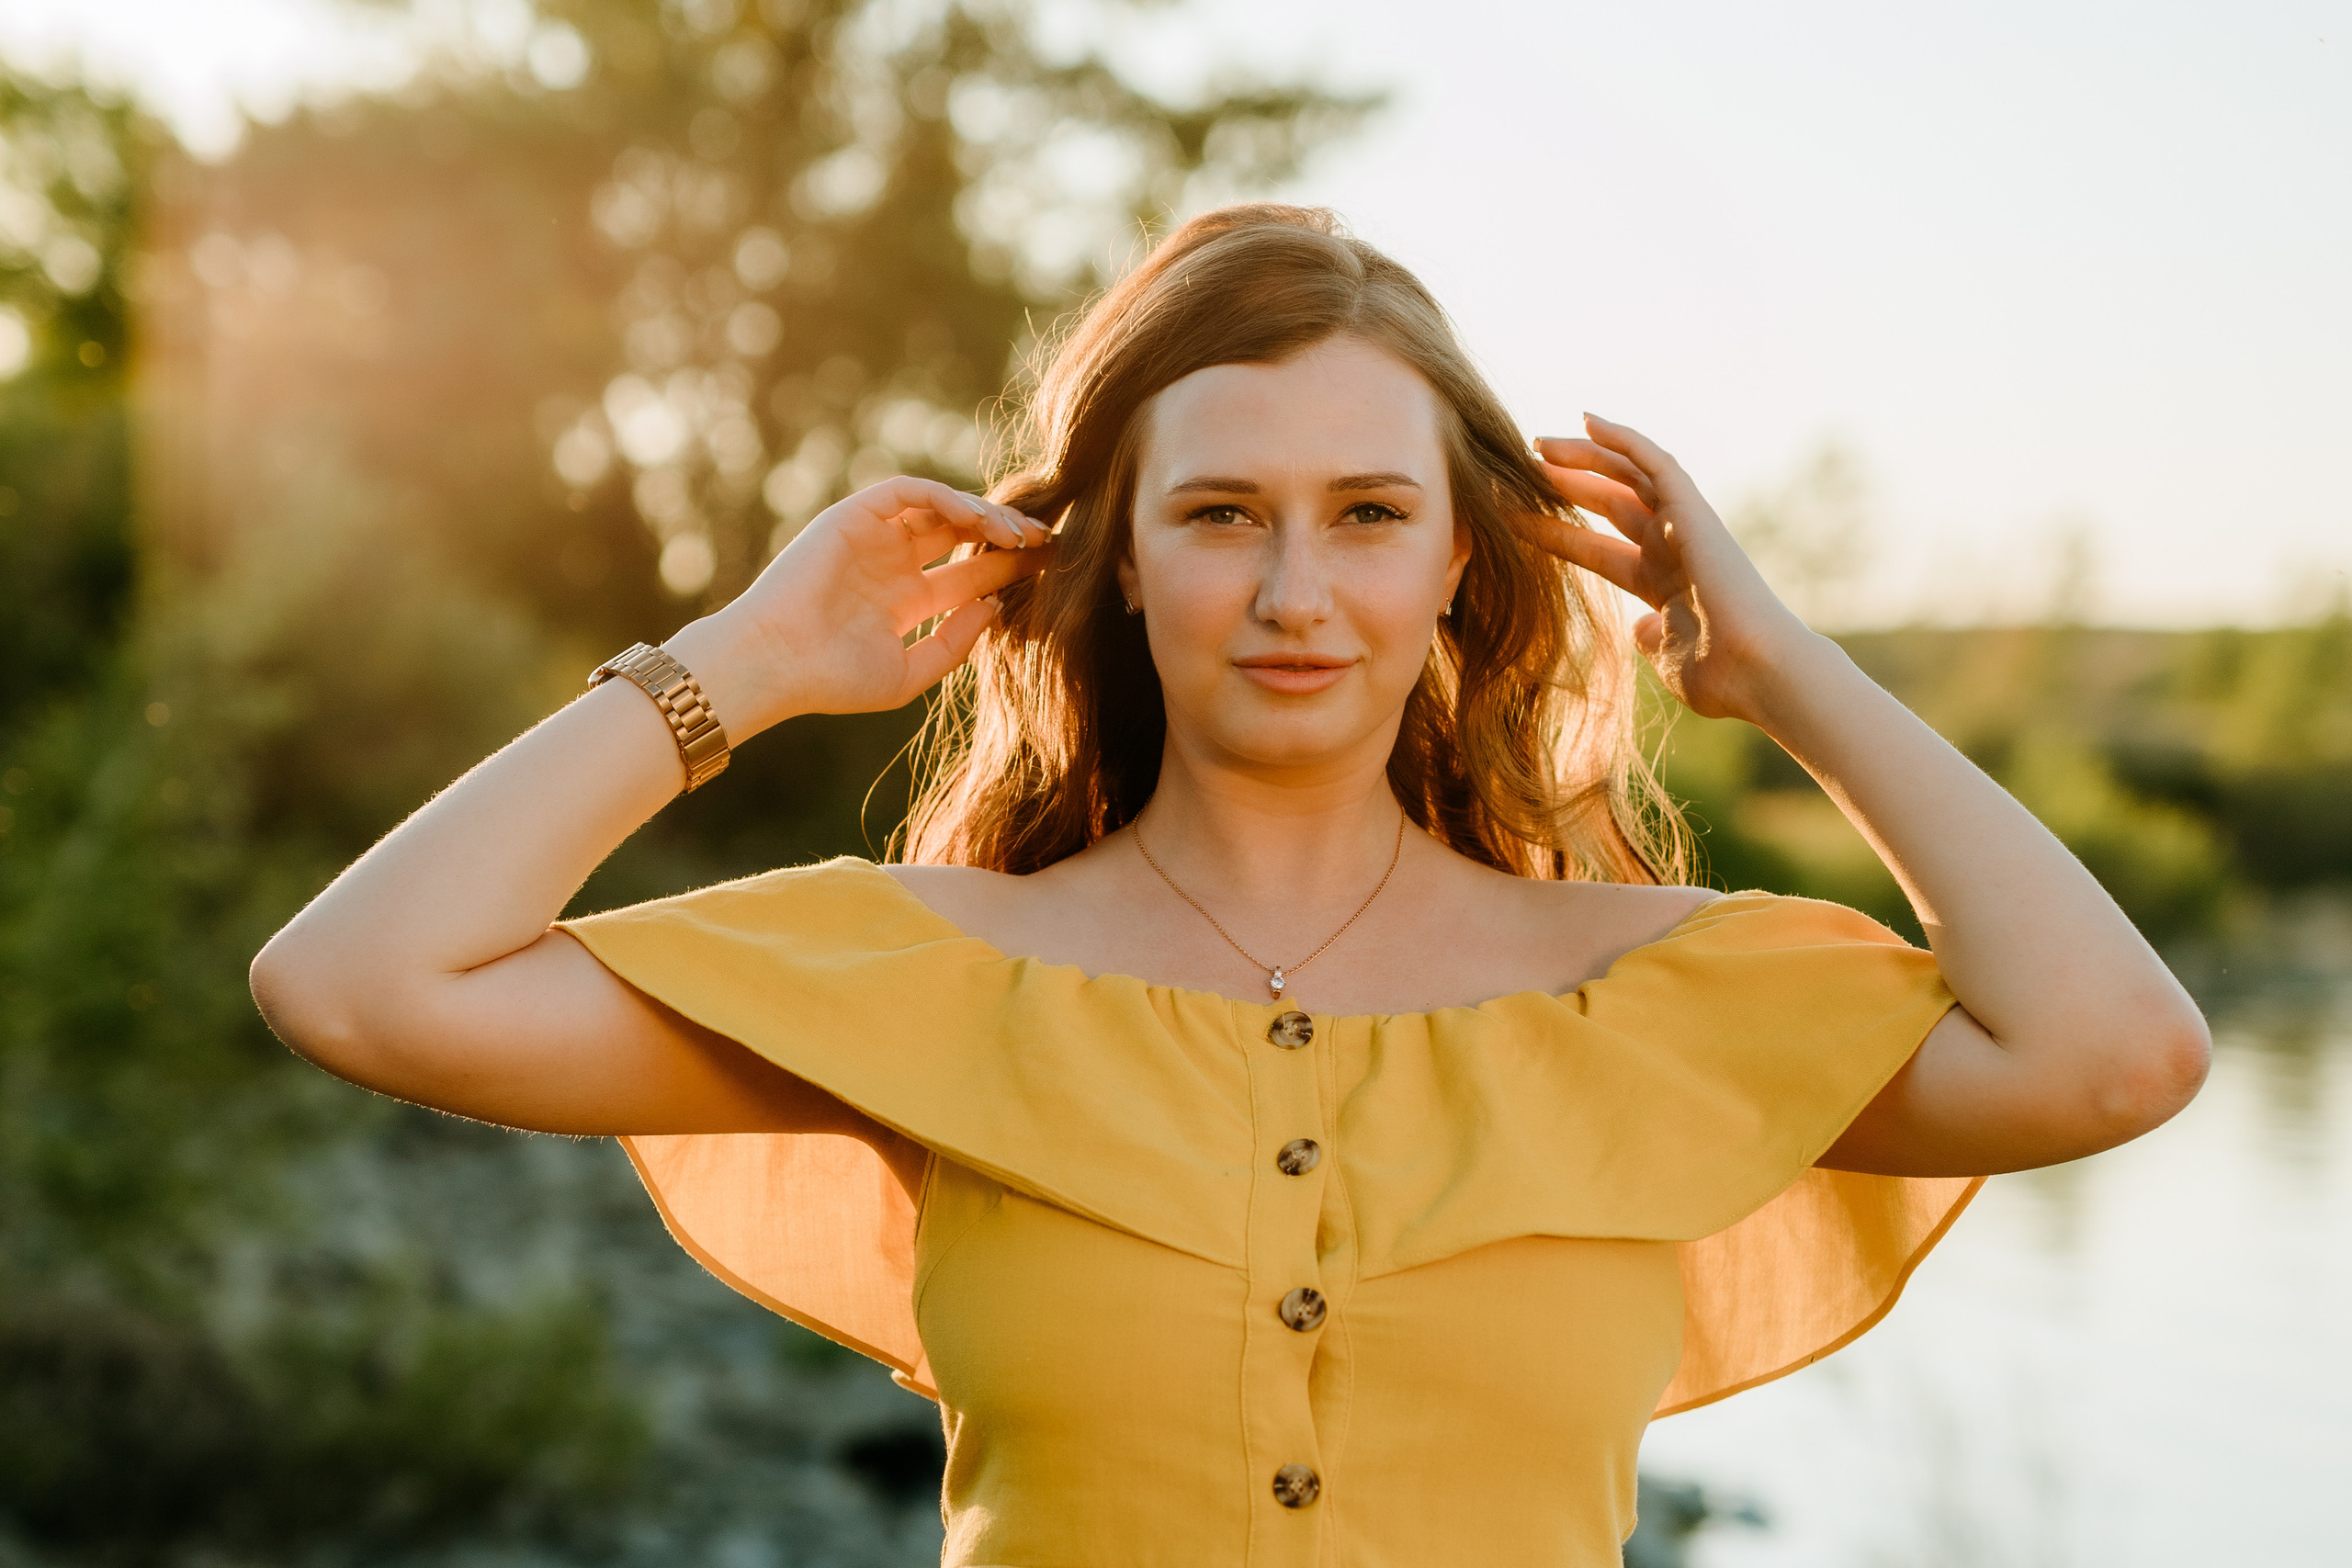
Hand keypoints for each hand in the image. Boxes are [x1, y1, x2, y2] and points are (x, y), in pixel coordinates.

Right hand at [671, 476, 1051, 735]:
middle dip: (1006, 535)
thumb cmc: (833, 679)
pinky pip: (909, 492)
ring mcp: (873, 538)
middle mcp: (892, 564)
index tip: (1050, 567)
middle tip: (1047, 541)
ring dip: (984, 514)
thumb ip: (955, 643)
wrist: (775, 664)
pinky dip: (946, 498)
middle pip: (963, 536)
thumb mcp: (909, 672)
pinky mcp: (853, 516)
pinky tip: (977, 519)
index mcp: (905, 601)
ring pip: (941, 509)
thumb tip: (996, 608)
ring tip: (1018, 534)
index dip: (1010, 568)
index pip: (969, 574)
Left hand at [1522, 416, 1815, 723]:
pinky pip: (1656, 463)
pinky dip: (1624, 440)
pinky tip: (1588, 421)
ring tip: (1537, 444)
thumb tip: (1639, 629)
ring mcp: (1684, 528)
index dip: (1556, 533)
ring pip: (1627, 476)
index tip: (1514, 520)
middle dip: (1566, 484)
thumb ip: (1650, 637)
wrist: (1756, 672)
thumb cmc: (1719, 677)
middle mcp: (1672, 548)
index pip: (1596, 549)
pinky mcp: (1695, 511)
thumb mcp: (1668, 656)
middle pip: (1609, 504)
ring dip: (1583, 456)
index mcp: (1661, 584)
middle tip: (1520, 467)